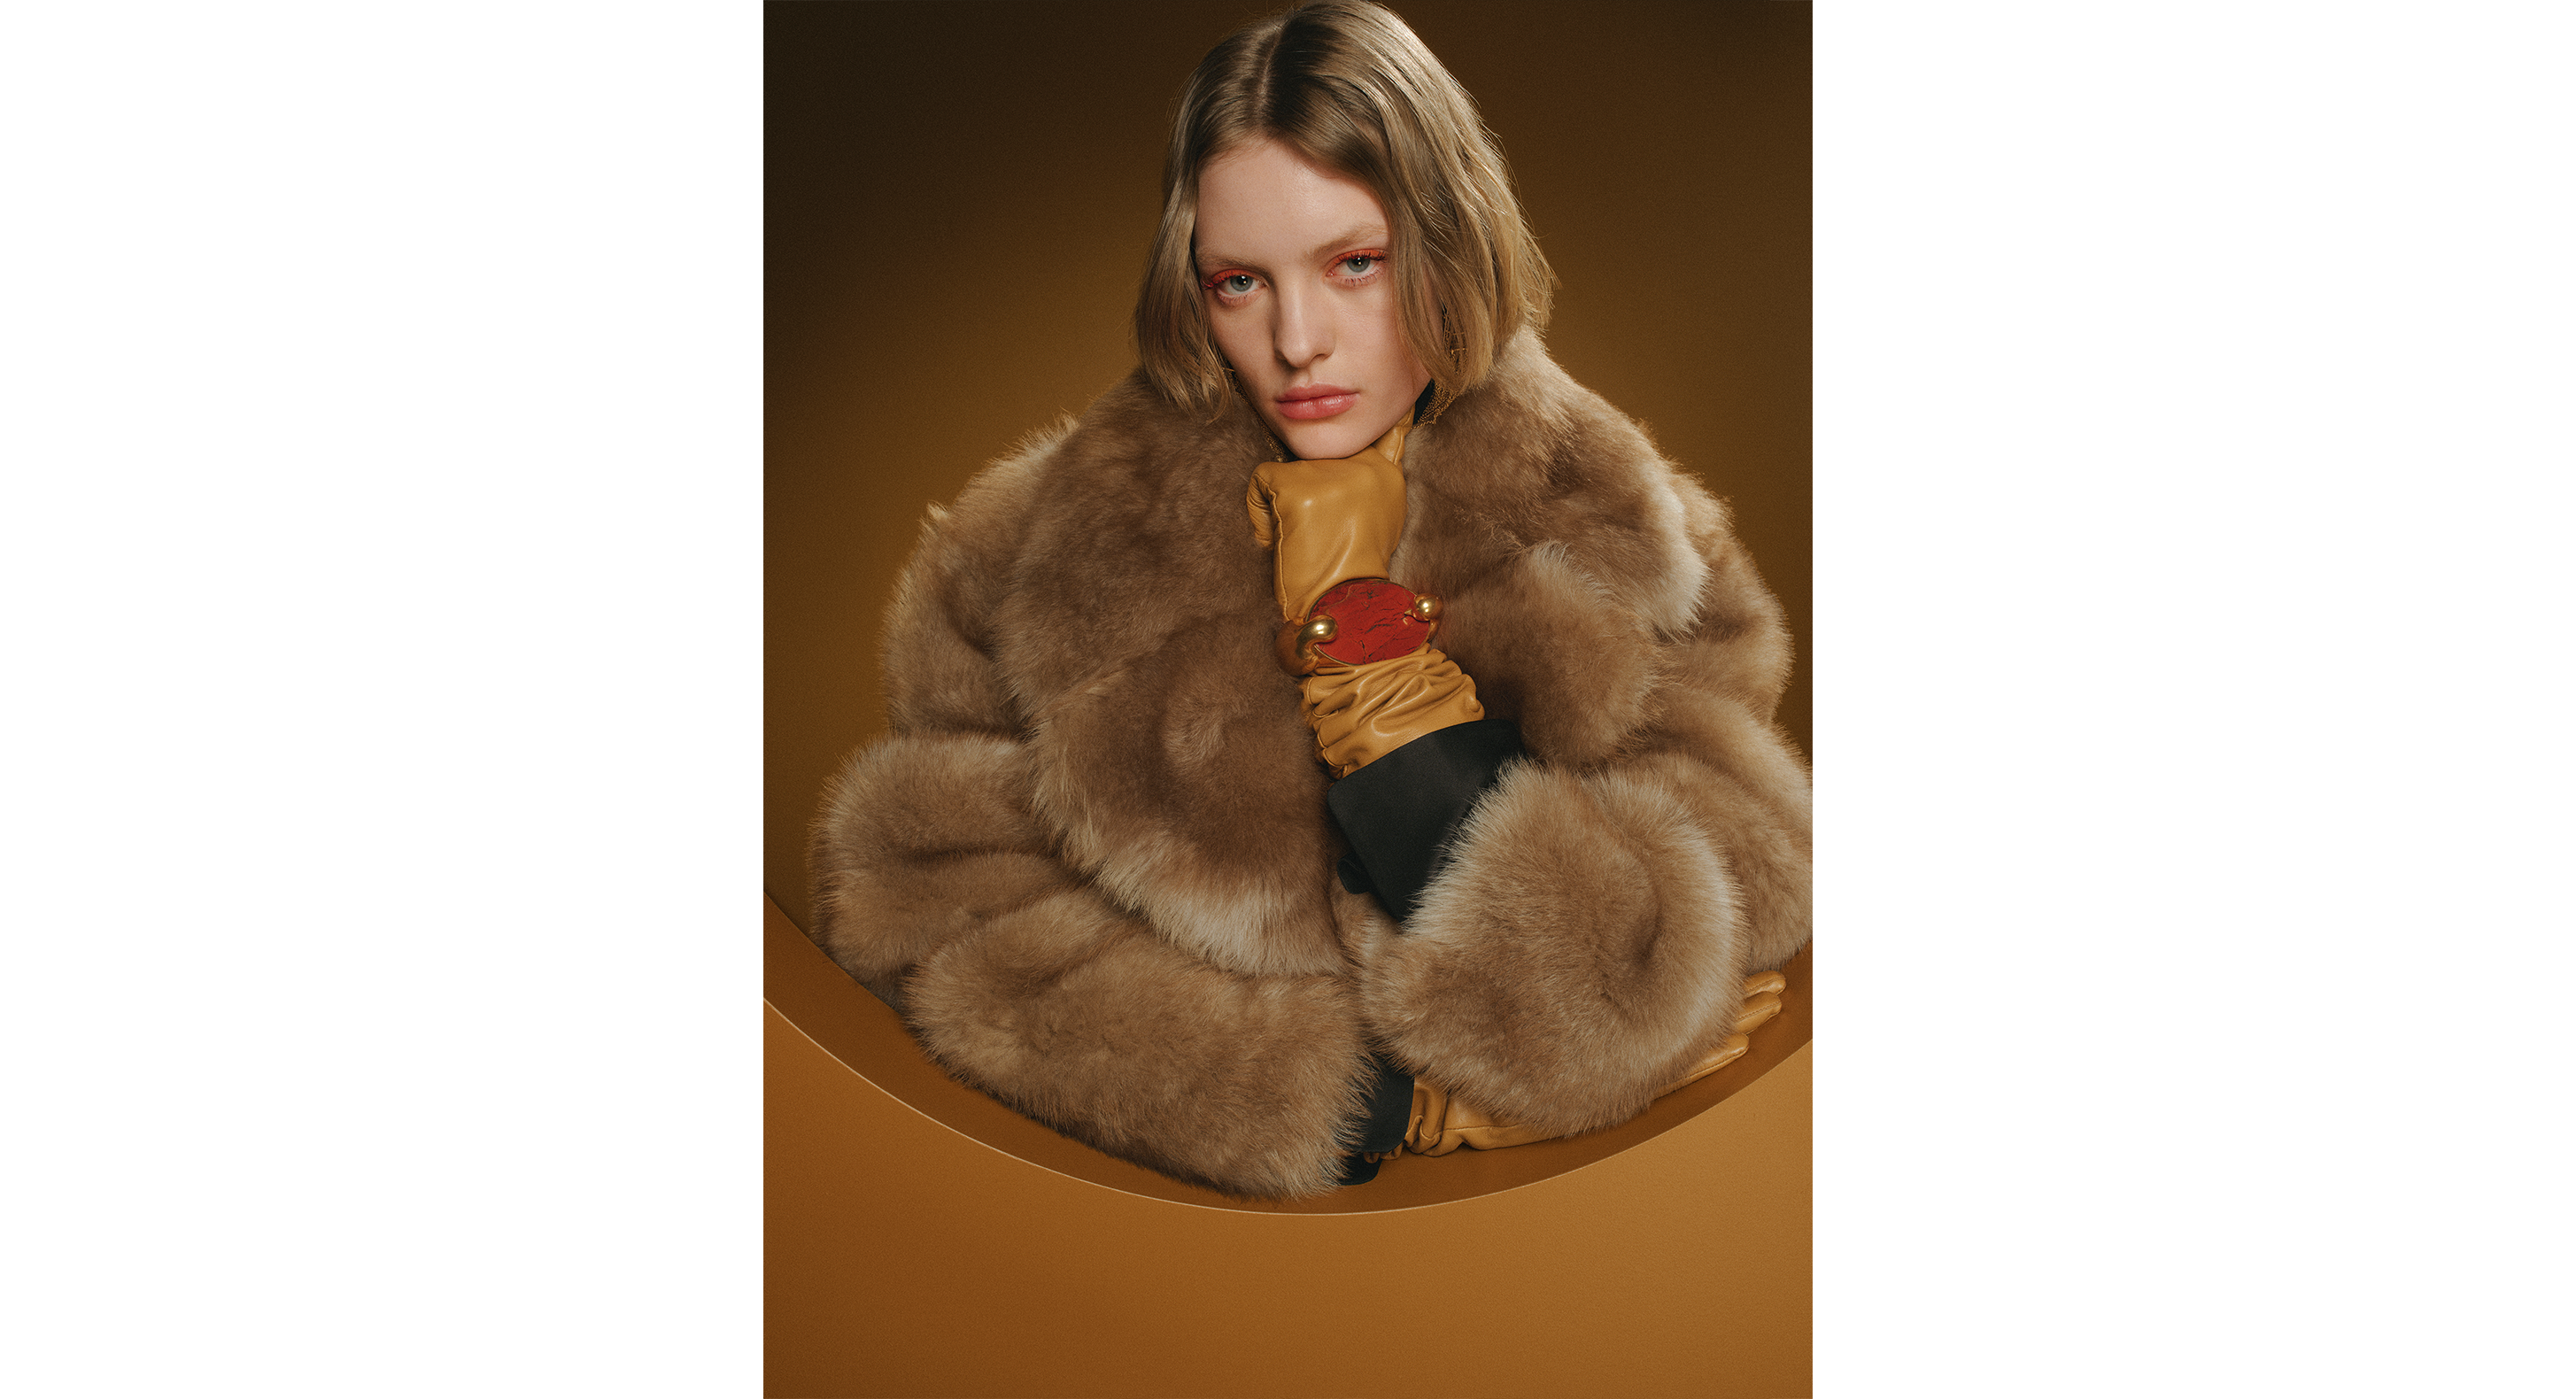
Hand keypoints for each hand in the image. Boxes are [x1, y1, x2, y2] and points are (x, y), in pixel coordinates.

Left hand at [1245, 420, 1482, 774]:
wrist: (1343, 612)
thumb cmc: (1354, 578)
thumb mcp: (1379, 524)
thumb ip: (1370, 485)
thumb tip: (1377, 449)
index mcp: (1388, 474)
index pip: (1378, 429)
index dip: (1371, 433)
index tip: (1386, 425)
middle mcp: (1364, 463)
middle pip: (1313, 456)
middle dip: (1304, 494)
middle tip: (1316, 537)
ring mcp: (1330, 472)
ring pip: (1283, 471)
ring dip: (1281, 509)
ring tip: (1301, 544)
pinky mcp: (1297, 485)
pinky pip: (1260, 483)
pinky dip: (1259, 515)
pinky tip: (1278, 542)